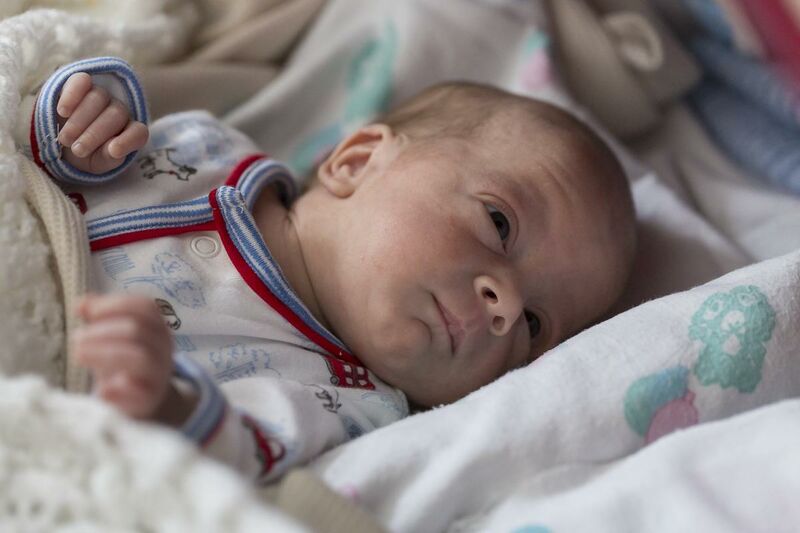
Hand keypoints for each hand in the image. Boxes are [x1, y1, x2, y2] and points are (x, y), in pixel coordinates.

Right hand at [57, 72, 148, 173]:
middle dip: (94, 134)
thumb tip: (113, 149)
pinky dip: (72, 95)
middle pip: (116, 114)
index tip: (113, 151)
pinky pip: (82, 81)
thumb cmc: (85, 155)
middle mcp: (119, 111)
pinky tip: (63, 112)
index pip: (139, 132)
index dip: (128, 140)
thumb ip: (108, 157)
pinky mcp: (80, 83)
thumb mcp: (96, 163)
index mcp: (129, 132)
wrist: (60, 141)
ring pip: (98, 98)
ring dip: (80, 120)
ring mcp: (101, 95)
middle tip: (77, 150)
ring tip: (65, 139)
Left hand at [72, 293, 173, 419]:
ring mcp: (160, 373)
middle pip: (138, 330)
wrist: (144, 401)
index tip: (87, 312)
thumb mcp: (113, 337)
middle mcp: (164, 347)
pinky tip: (101, 390)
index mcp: (157, 327)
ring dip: (104, 354)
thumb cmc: (123, 362)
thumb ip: (99, 317)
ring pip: (141, 357)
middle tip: (76, 339)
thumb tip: (81, 304)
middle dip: (102, 332)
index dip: (115, 305)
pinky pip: (140, 392)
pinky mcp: (151, 398)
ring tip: (78, 355)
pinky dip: (117, 389)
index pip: (145, 307)